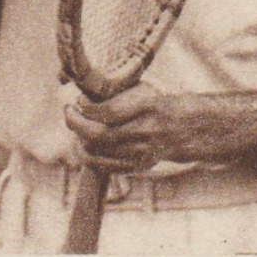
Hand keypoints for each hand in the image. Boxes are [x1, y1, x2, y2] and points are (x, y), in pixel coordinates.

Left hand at [64, 83, 206, 172]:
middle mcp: (147, 131)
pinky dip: (89, 156)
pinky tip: (84, 144)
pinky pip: (105, 166)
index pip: (110, 112)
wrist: (187, 129)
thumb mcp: (144, 90)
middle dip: (76, 124)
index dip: (88, 108)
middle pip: (100, 135)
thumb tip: (83, 93)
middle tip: (69, 112)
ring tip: (76, 127)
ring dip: (79, 140)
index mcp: (149, 106)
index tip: (78, 101)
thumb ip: (118, 93)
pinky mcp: (139, 166)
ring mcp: (143, 152)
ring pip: (98, 153)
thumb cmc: (158, 103)